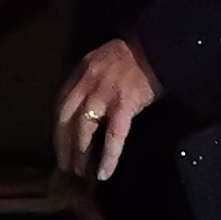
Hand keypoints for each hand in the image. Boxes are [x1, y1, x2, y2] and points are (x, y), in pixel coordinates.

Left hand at [52, 37, 162, 182]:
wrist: (162, 46)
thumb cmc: (140, 55)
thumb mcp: (107, 60)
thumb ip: (93, 79)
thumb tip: (89, 106)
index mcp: (83, 70)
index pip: (62, 103)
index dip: (59, 126)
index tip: (59, 142)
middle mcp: (88, 81)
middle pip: (66, 118)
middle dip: (62, 143)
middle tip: (65, 165)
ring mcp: (105, 93)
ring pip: (84, 128)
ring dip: (79, 153)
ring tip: (81, 172)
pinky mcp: (124, 105)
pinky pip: (113, 136)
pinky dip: (108, 156)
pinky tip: (104, 173)